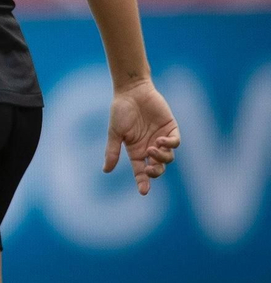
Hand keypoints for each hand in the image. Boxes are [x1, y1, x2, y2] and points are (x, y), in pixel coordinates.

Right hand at [105, 79, 180, 195]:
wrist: (132, 91)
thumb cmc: (121, 111)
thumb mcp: (115, 133)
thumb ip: (112, 151)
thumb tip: (106, 170)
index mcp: (136, 151)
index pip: (141, 171)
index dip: (143, 182)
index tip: (143, 192)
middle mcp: (150, 147)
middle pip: (158, 168)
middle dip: (155, 172)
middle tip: (150, 170)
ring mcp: (162, 138)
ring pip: (168, 157)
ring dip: (161, 158)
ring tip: (152, 149)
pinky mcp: (171, 128)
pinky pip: (175, 142)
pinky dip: (170, 144)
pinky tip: (160, 141)